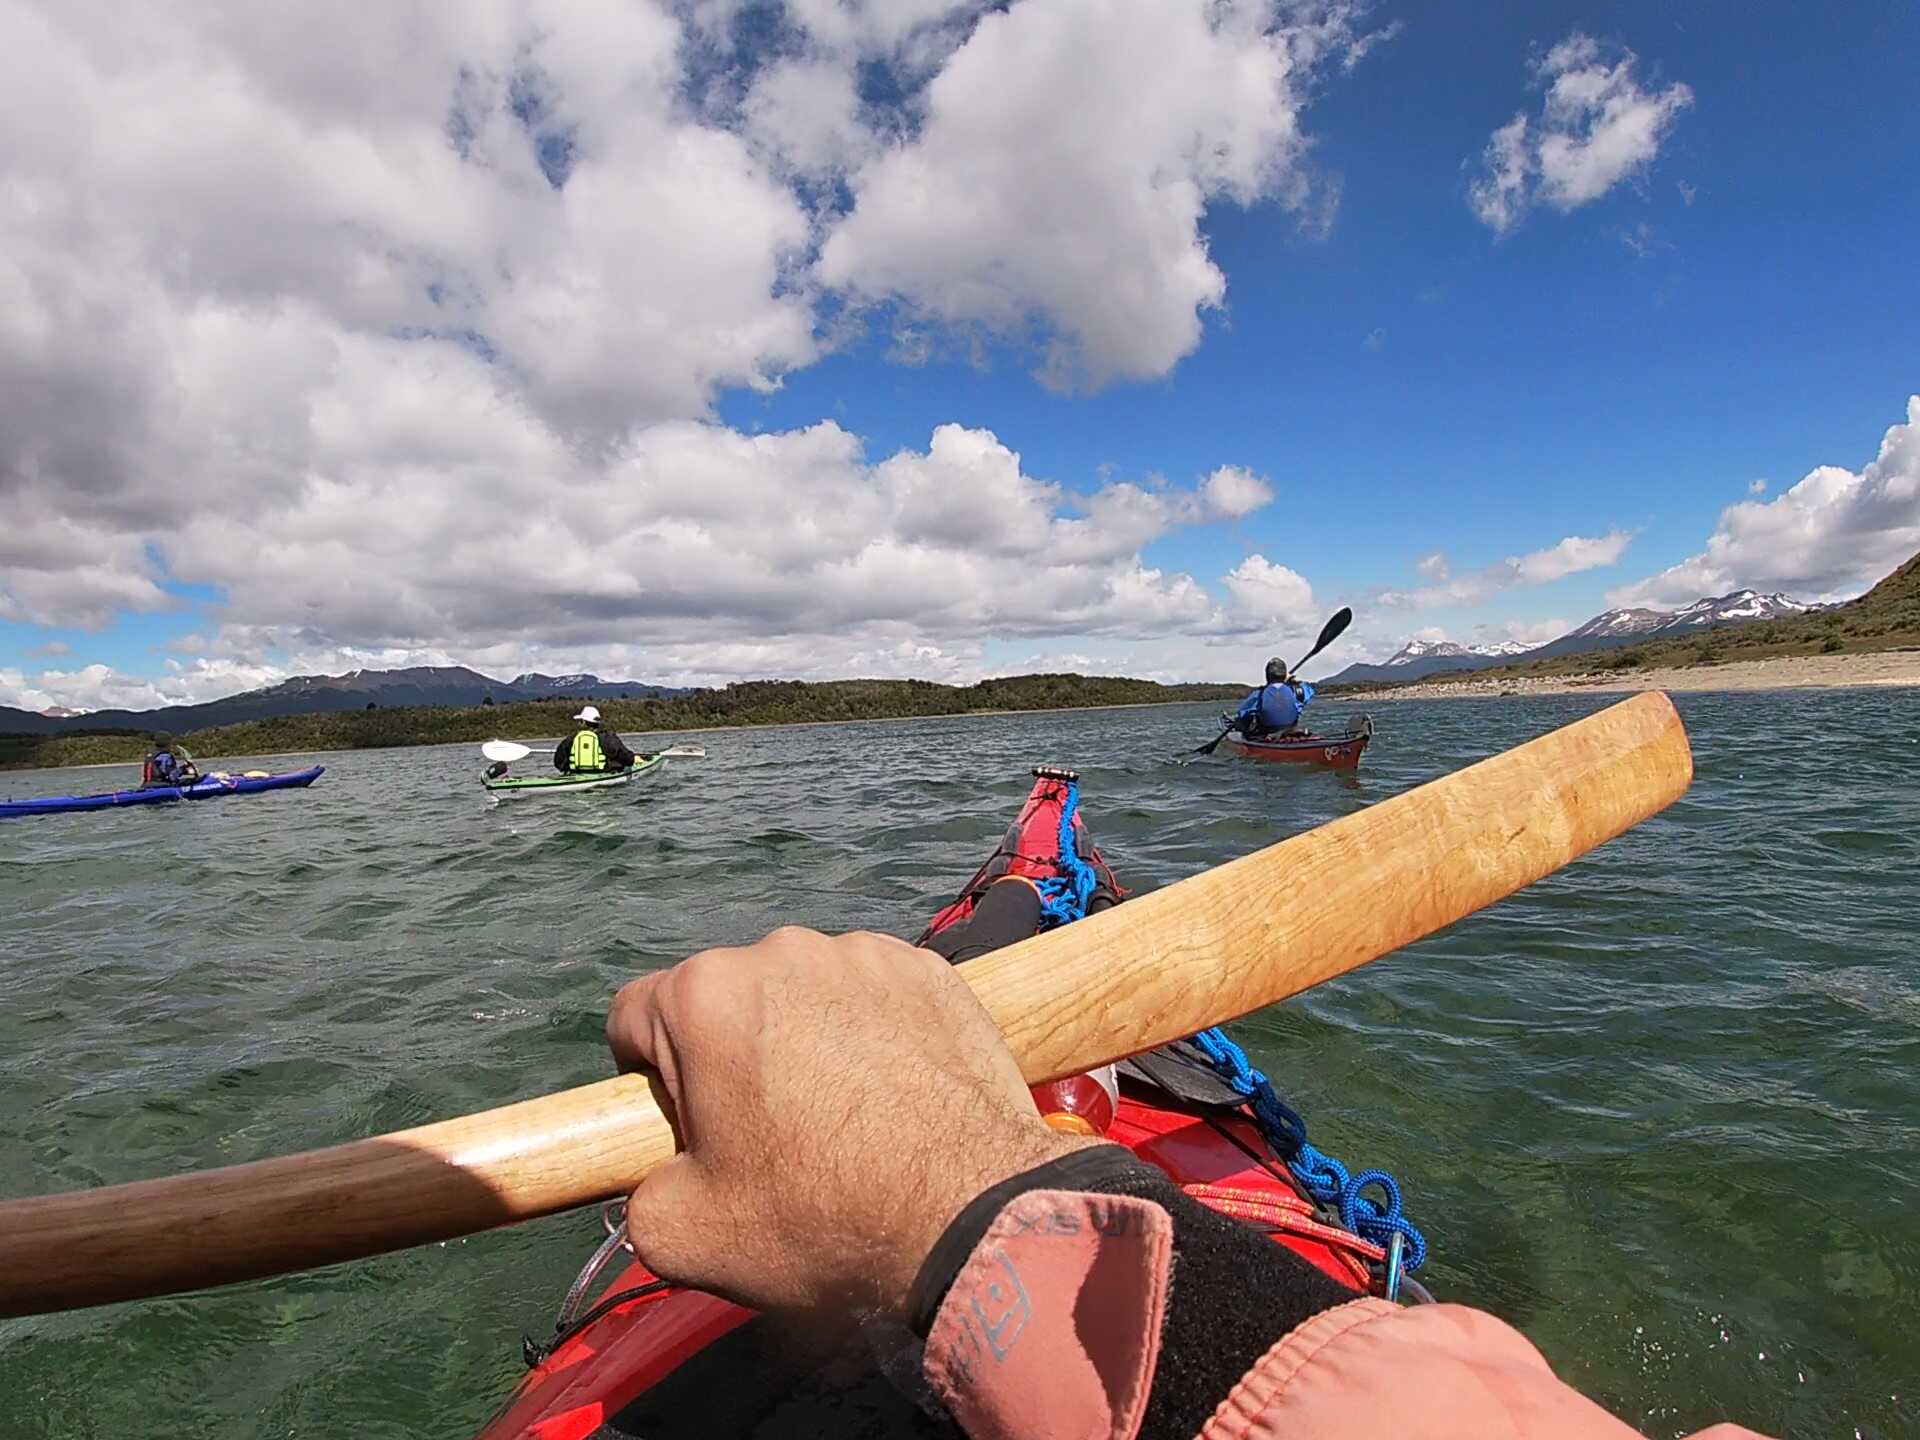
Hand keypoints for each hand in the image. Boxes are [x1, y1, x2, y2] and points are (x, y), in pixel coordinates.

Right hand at [606, 927, 1090, 1313]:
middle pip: (726, 1000)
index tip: (686, 1126)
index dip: (646, 1078)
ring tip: (845, 1115)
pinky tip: (896, 1094)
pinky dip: (874, 1033)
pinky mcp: (931, 969)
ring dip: (806, 1037)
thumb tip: (661, 1176)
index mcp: (708, 994)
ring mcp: (866, 953)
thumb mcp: (681, 1234)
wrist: (968, 1211)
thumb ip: (640, 1190)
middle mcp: (783, 949)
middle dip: (732, 1056)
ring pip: (804, 993)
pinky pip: (876, 995)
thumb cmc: (818, 1217)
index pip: (634, 1015)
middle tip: (769, 1133)